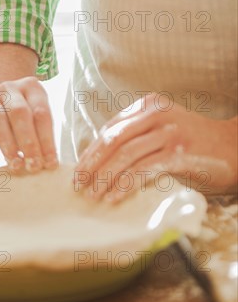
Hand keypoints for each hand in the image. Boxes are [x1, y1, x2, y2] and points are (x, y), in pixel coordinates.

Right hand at [0, 76, 57, 172]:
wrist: (0, 106)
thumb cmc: (26, 118)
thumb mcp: (38, 119)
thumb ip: (43, 136)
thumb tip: (48, 162)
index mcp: (30, 87)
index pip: (41, 112)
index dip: (47, 139)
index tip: (50, 162)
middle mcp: (8, 89)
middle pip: (18, 112)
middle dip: (28, 141)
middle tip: (34, 164)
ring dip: (7, 144)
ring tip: (16, 164)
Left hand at [75, 93, 236, 202]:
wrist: (233, 147)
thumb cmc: (194, 141)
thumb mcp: (164, 128)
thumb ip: (138, 134)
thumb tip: (101, 156)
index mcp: (149, 105)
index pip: (111, 128)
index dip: (92, 150)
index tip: (79, 169)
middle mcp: (157, 114)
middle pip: (113, 139)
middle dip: (92, 163)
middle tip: (78, 184)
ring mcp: (169, 132)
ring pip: (125, 155)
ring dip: (105, 178)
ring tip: (93, 195)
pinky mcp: (179, 153)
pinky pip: (144, 170)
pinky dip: (125, 185)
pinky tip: (114, 197)